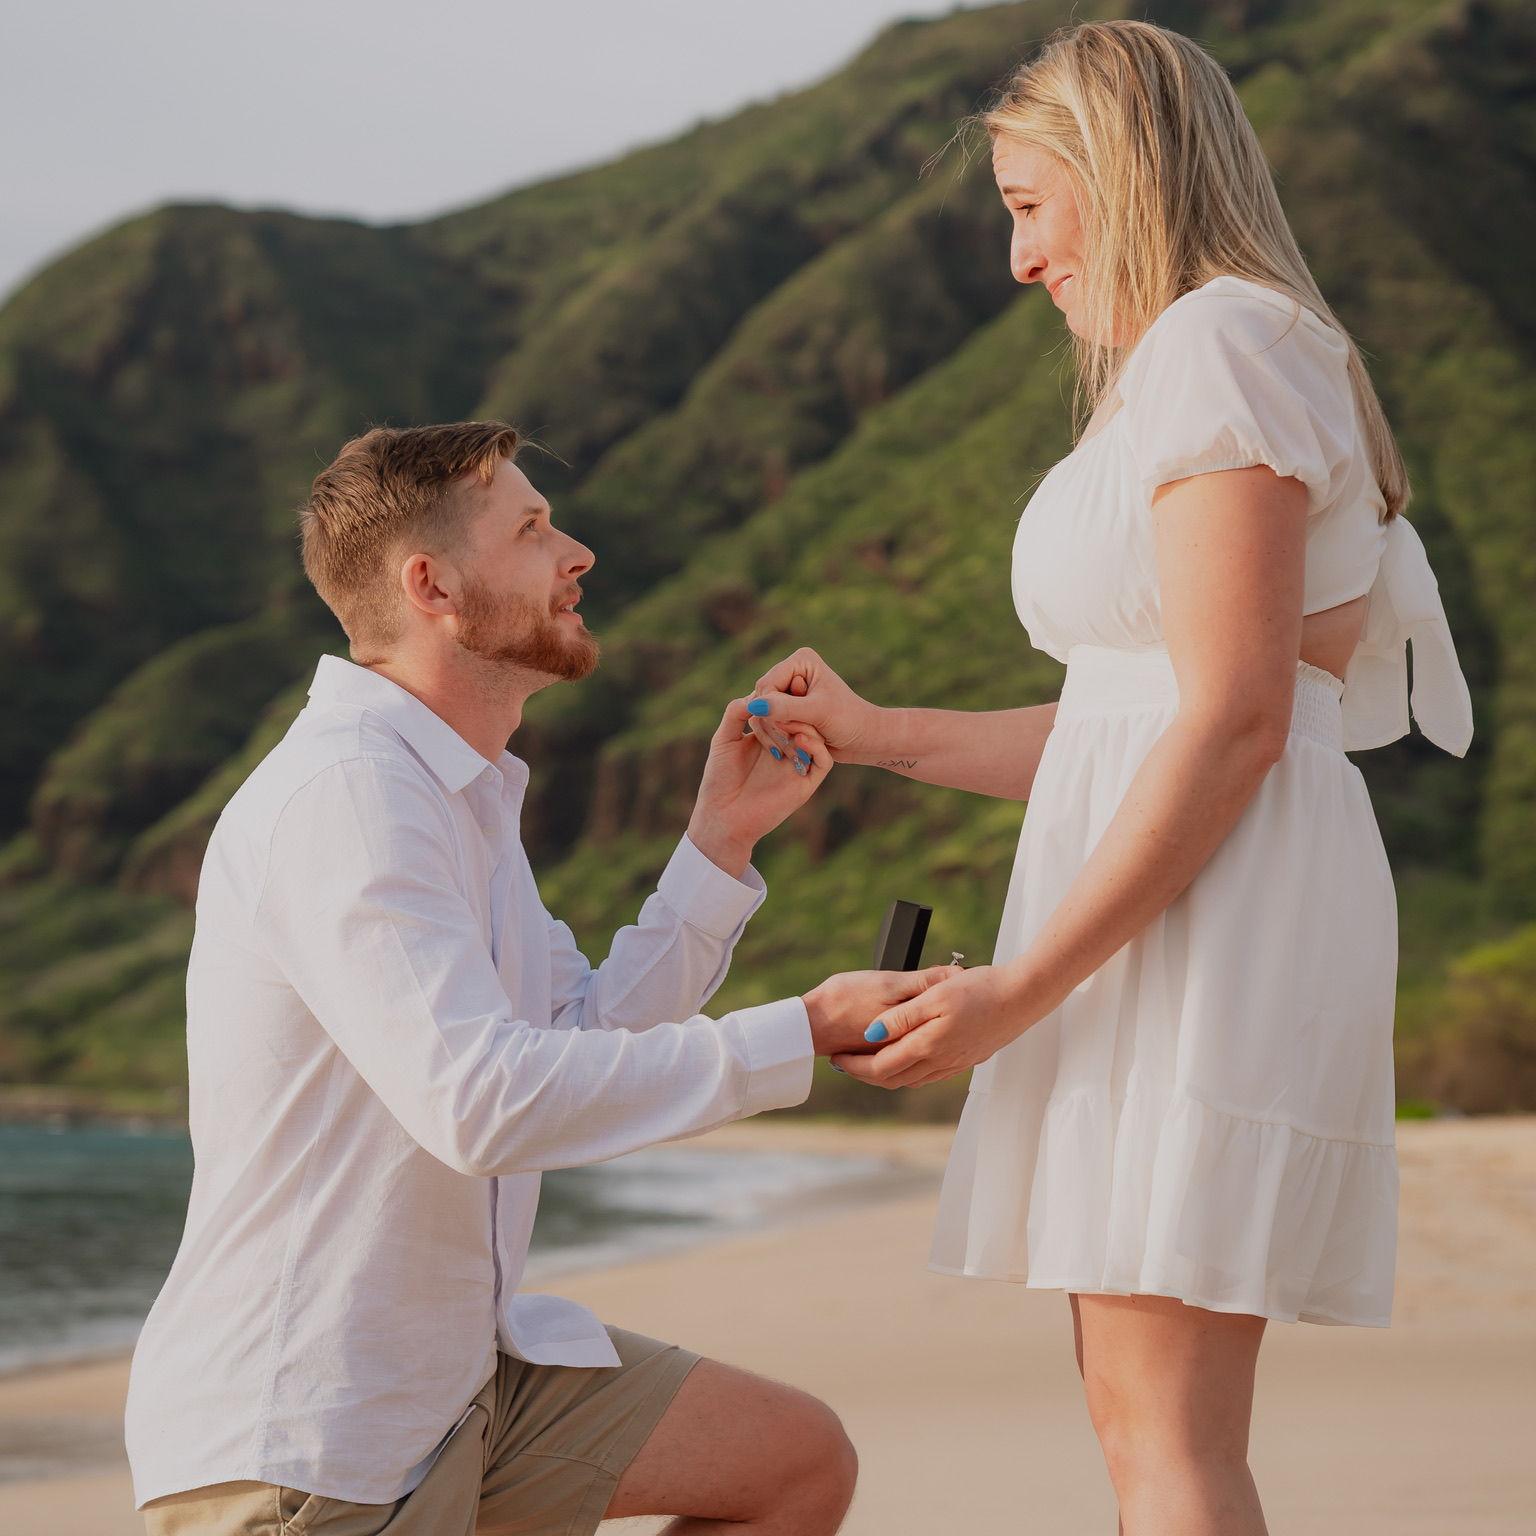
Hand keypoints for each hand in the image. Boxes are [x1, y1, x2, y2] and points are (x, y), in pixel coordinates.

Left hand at [687, 696, 832, 876]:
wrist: (723, 816)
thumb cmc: (720, 779)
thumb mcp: (724, 739)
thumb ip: (735, 713)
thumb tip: (754, 693)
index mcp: (767, 737)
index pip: (783, 710)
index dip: (782, 697)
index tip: (779, 684)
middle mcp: (785, 749)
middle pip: (801, 720)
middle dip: (795, 709)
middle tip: (788, 699)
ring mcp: (797, 765)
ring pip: (815, 737)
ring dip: (805, 725)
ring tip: (789, 718)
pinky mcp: (806, 783)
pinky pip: (824, 761)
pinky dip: (817, 747)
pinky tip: (800, 738)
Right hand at [747, 648, 884, 764]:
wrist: (862, 738)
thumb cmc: (848, 721)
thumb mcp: (818, 713)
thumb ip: (786, 708)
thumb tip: (754, 705)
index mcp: (801, 660)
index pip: (766, 685)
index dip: (771, 709)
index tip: (792, 728)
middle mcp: (792, 671)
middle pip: (761, 698)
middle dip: (776, 722)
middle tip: (797, 739)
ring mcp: (787, 690)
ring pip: (761, 713)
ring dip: (777, 732)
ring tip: (799, 743)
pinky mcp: (786, 708)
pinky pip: (767, 723)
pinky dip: (778, 737)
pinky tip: (794, 745)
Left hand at [829, 964, 1037, 1087]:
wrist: (1023, 997)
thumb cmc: (980, 990)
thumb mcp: (935, 995)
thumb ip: (902, 1017)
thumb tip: (870, 1034)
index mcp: (929, 1046)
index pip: (881, 1067)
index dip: (855, 1066)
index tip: (836, 1058)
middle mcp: (941, 1062)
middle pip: (894, 1079)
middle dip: (865, 1074)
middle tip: (844, 1064)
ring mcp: (955, 1063)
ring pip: (912, 1080)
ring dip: (887, 1075)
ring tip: (866, 1063)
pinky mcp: (967, 1059)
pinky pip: (930, 1075)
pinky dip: (909, 1072)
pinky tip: (906, 1060)